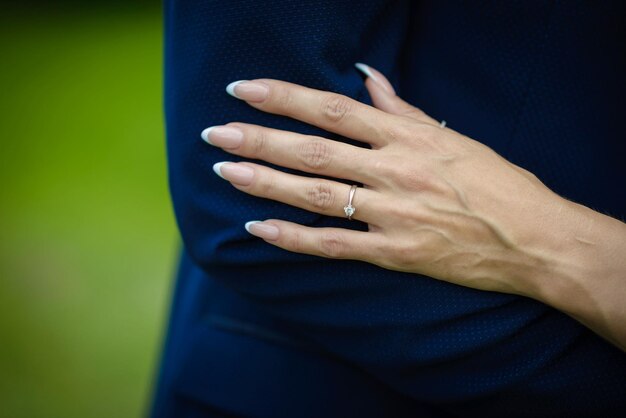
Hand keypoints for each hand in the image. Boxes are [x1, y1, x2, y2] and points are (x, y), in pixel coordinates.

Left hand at [201, 63, 625, 348]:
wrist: (532, 238)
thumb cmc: (495, 183)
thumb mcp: (451, 136)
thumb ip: (402, 109)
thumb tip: (367, 79)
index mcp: (407, 137)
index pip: (332, 109)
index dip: (284, 97)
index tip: (244, 90)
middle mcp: (395, 170)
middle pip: (313, 150)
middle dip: (259, 139)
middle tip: (215, 133)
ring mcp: (393, 214)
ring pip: (316, 194)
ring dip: (265, 182)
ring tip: (223, 172)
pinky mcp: (395, 254)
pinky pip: (335, 245)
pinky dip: (294, 237)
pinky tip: (258, 227)